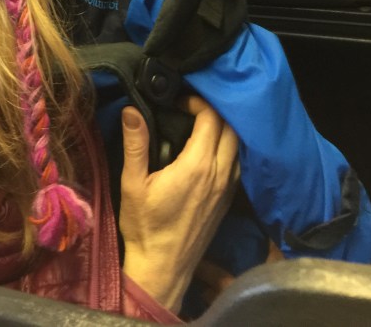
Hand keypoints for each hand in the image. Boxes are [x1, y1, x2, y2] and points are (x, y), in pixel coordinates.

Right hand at [120, 96, 238, 312]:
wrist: (162, 269)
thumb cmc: (145, 226)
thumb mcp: (133, 183)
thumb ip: (136, 144)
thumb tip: (132, 110)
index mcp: (197, 165)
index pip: (211, 118)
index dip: (197, 102)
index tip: (179, 101)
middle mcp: (220, 174)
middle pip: (231, 128)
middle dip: (214, 111)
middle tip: (191, 107)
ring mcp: (228, 189)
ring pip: (238, 146)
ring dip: (224, 129)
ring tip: (201, 124)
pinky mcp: (228, 201)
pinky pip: (237, 164)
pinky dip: (228, 149)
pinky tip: (210, 150)